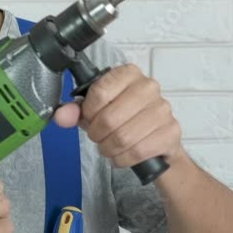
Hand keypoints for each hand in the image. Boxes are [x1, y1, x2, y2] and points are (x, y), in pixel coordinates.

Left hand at [53, 64, 182, 168]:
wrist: (156, 138)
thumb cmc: (124, 119)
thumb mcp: (95, 111)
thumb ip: (75, 111)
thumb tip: (61, 116)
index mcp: (128, 73)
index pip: (100, 91)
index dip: (89, 112)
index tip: (89, 119)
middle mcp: (148, 87)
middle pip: (110, 118)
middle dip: (98, 134)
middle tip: (98, 137)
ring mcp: (163, 109)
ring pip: (123, 137)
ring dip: (109, 149)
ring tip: (109, 148)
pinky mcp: (171, 131)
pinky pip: (138, 151)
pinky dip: (124, 159)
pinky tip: (123, 155)